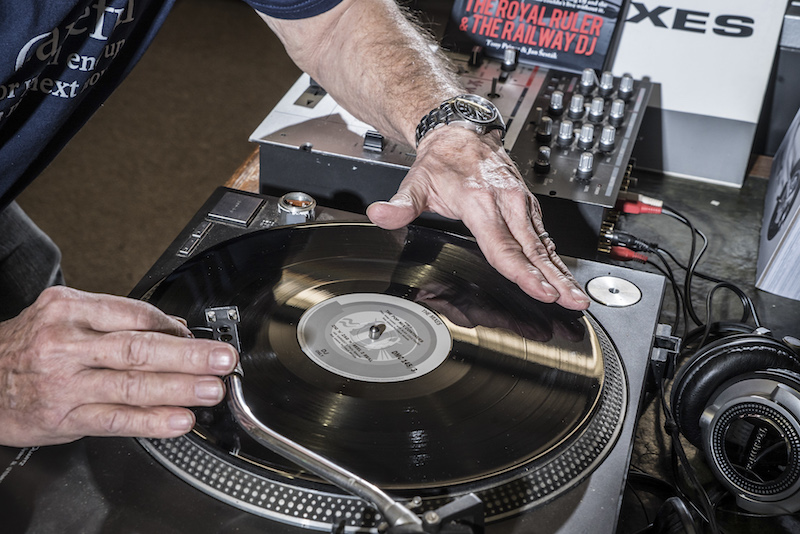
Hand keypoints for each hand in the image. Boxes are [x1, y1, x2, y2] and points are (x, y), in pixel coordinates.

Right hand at [0, 286, 237, 446]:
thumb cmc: (26, 347)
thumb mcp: (64, 318)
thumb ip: (118, 321)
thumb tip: (173, 326)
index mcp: (69, 309)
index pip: (135, 314)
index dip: (174, 328)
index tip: (200, 337)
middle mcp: (65, 343)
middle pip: (139, 348)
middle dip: (189, 355)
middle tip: (222, 359)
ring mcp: (64, 383)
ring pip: (132, 384)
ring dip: (180, 388)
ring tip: (211, 390)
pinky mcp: (63, 417)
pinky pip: (116, 419)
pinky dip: (152, 421)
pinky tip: (179, 420)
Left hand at [367, 127, 590, 310]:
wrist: (461, 131)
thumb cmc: (441, 160)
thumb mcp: (416, 181)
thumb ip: (401, 204)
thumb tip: (380, 214)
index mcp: (480, 201)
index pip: (503, 245)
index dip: (522, 272)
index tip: (539, 291)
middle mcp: (506, 202)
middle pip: (532, 249)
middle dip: (554, 279)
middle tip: (573, 302)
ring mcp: (520, 204)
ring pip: (544, 244)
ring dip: (562, 272)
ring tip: (577, 298)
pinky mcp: (527, 206)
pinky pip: (544, 235)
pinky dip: (556, 258)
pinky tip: (564, 277)